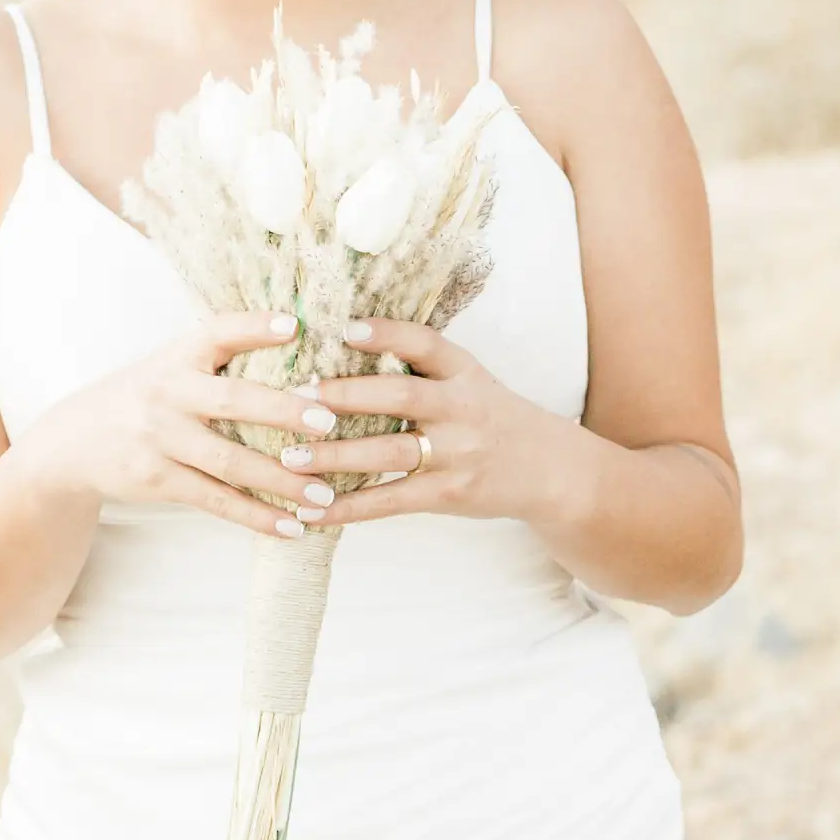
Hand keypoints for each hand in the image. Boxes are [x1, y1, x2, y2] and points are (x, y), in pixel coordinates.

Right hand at [14, 317, 349, 534]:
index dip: (256, 327)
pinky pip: (216, 500)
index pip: (218, 332)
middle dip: (283, 412)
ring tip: (324, 495)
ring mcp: (160, 439)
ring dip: (281, 481)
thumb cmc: (144, 397)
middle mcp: (168, 393)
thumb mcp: (169, 364)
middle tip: (329, 423)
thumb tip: (302, 341)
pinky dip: (256, 516)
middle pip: (232, 401)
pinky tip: (292, 526)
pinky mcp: (157, 480)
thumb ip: (221, 357)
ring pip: (230, 462)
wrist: (72, 443)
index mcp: (177, 355)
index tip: (296, 325)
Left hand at [288, 319, 569, 527]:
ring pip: (389, 451)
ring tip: (289, 457)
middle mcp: (462, 407)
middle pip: (400, 396)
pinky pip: (391, 500)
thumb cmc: (492, 419)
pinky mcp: (449, 493)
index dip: (385, 334)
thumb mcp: (469, 381)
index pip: (425, 343)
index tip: (343, 328)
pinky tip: (314, 510)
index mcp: (464, 372)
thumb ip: (422, 367)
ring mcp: (457, 453)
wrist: (550, 472)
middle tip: (295, 396)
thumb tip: (344, 346)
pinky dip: (349, 507)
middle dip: (345, 395)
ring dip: (335, 456)